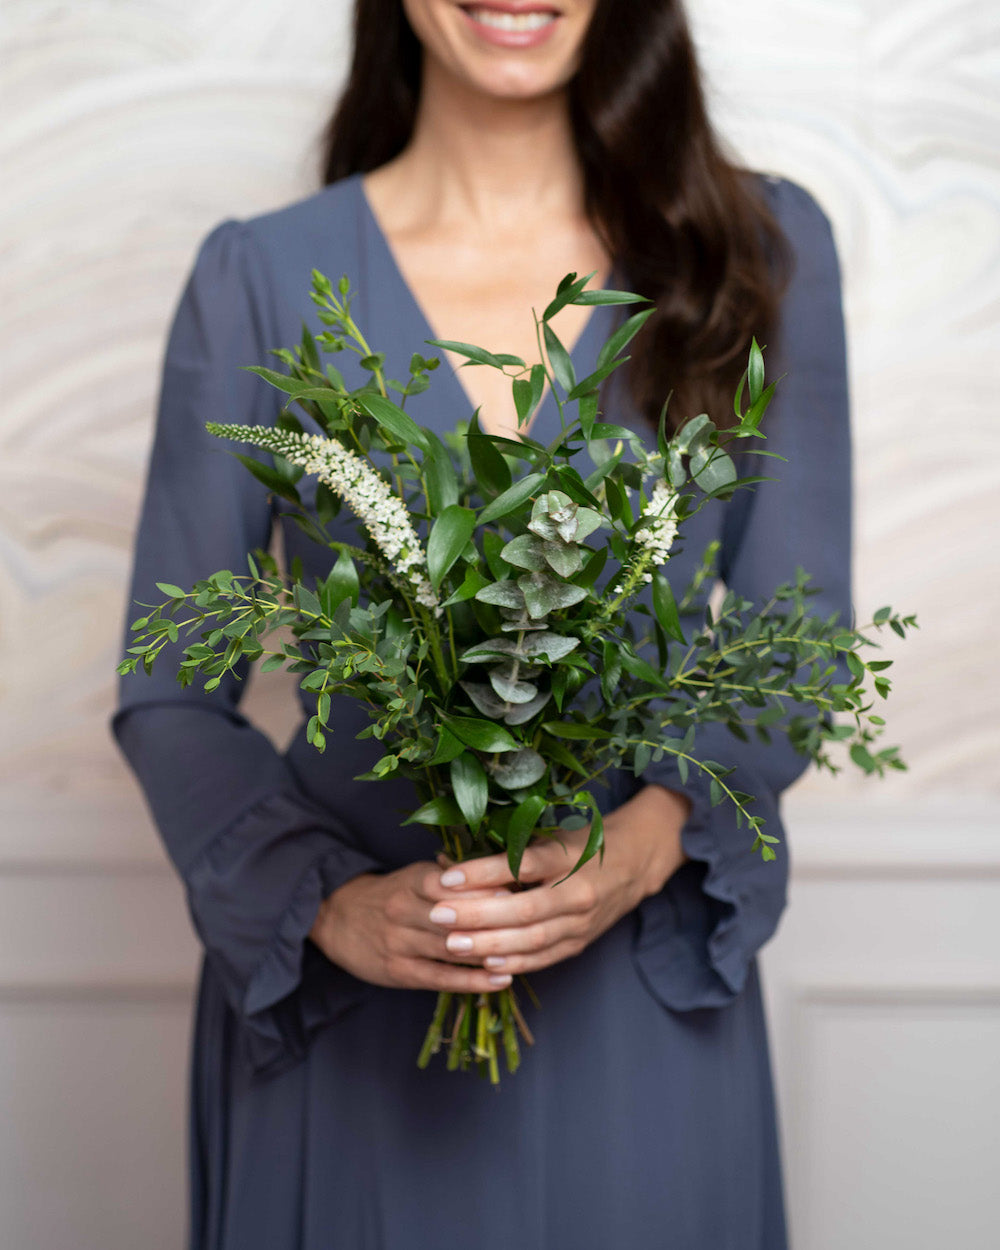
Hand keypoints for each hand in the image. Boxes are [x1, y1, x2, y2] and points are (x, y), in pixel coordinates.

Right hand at [309, 861, 516, 993]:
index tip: (514, 892)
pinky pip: (442, 978)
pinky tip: (501, 979)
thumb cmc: (390, 894)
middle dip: (491, 921)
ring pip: (450, 949)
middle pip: (453, 918)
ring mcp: (401, 943)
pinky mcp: (400, 972)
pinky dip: (473, 980)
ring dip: (488, 952)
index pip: (448, 884)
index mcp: (411, 882)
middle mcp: (404, 911)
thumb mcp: (414, 875)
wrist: (337, 918)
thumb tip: (495, 867)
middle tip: (528, 924)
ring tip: (524, 954)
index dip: (480, 890)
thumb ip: (450, 875)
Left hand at [428, 784, 690, 977]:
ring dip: (490, 945)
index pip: (521, 865)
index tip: (446, 878)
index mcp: (567, 856)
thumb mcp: (551, 835)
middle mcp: (577, 891)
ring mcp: (581, 922)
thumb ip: (511, 849)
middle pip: (524, 909)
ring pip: (532, 939)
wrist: (633, 864)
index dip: (482, 873)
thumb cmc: (579, 845)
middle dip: (477, 915)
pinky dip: (515, 963)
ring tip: (452, 944)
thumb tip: (453, 862)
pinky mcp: (580, 943)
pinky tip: (486, 964)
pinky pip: (544, 957)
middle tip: (438, 916)